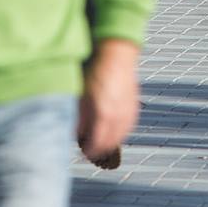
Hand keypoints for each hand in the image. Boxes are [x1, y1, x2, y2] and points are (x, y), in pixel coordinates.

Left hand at [78, 39, 139, 163]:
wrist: (115, 53)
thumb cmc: (95, 70)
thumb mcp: (81, 94)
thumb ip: (78, 115)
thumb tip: (74, 132)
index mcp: (103, 112)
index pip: (97, 142)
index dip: (89, 150)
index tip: (83, 152)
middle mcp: (118, 114)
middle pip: (109, 142)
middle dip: (99, 149)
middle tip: (89, 150)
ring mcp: (128, 110)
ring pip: (120, 136)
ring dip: (110, 142)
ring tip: (100, 143)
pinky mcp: (134, 106)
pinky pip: (127, 127)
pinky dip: (119, 132)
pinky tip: (112, 132)